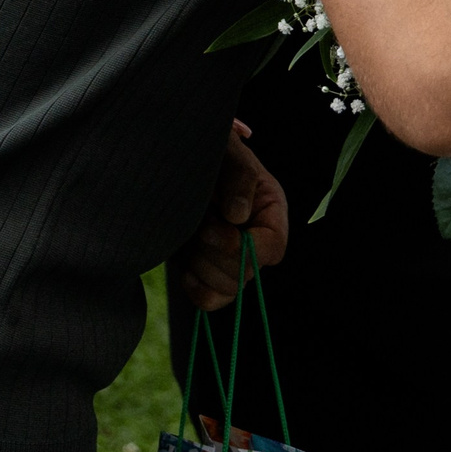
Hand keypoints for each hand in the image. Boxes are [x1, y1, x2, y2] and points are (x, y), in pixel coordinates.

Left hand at [172, 121, 290, 311]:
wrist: (178, 165)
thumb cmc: (210, 152)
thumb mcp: (229, 152)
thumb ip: (239, 177)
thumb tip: (238, 216)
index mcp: (270, 212)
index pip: (272, 247)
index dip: (244, 248)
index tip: (210, 229)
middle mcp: (256, 241)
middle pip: (246, 274)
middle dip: (214, 255)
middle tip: (195, 226)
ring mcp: (232, 259)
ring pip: (226, 290)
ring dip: (200, 265)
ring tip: (190, 232)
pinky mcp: (208, 271)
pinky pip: (209, 299)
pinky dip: (195, 286)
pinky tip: (184, 263)